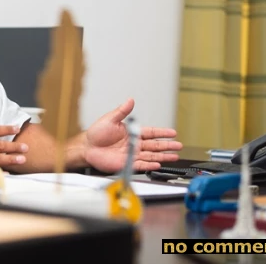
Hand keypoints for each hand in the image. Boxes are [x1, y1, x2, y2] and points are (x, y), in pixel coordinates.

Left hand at [67, 98, 182, 172]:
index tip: (173, 132)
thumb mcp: (110, 119)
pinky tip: (158, 164)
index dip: (162, 132)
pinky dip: (150, 164)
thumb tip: (130, 100)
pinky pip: (141, 164)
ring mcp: (131, 154)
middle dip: (167, 145)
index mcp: (132, 132)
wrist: (87, 147)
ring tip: (174, 156)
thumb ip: (122, 111)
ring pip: (151, 155)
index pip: (151, 132)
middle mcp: (134, 144)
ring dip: (163, 156)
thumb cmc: (96, 134)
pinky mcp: (127, 163)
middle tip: (179, 145)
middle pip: (155, 145)